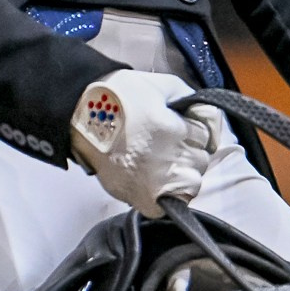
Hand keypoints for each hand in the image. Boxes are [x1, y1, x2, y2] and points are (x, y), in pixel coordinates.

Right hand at [70, 70, 226, 216]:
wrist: (79, 114)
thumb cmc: (119, 96)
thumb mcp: (163, 85)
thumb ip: (194, 100)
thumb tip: (210, 122)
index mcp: (170, 129)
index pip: (206, 135)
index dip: (193, 128)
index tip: (178, 124)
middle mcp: (165, 159)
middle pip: (202, 159)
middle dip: (190, 148)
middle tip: (168, 141)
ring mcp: (153, 182)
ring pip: (192, 183)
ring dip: (183, 171)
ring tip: (162, 160)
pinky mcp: (140, 198)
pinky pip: (174, 205)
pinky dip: (171, 195)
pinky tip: (159, 181)